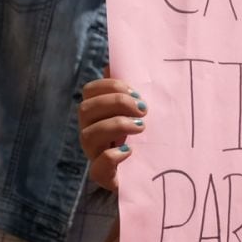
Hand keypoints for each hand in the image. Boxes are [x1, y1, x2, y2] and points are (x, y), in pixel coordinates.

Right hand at [79, 75, 145, 190]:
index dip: (110, 86)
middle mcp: (92, 132)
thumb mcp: (143, 111)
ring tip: (141, 127)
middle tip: (143, 109)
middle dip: (115, 103)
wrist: (156, 175)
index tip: (136, 91)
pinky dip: (112, 157)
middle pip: (85, 110)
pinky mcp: (106, 177)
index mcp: (99, 114)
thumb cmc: (148, 137)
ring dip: (116, 125)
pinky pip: (97, 168)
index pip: (90, 91)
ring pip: (88, 136)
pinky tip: (130, 151)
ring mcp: (96, 155)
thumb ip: (131, 90)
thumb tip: (113, 64)